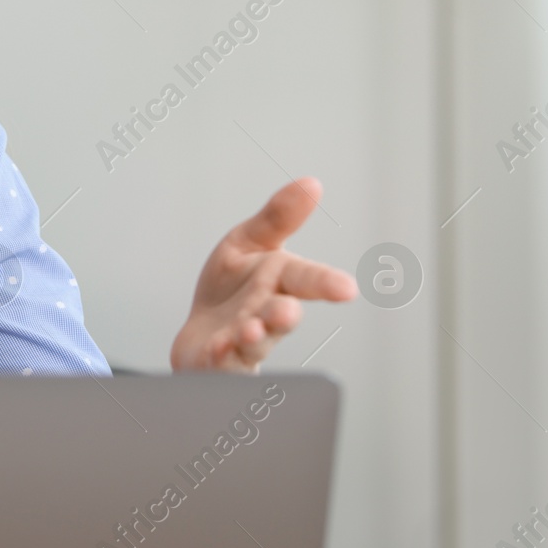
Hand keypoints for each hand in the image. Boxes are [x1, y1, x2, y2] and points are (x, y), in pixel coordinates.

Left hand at [169, 177, 356, 372]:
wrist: (201, 336)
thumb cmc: (231, 289)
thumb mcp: (248, 243)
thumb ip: (277, 218)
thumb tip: (312, 183)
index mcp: (278, 282)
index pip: (305, 279)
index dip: (325, 283)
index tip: (346, 288)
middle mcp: (266, 315)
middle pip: (279, 315)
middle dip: (283, 314)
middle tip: (288, 311)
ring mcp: (242, 342)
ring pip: (253, 343)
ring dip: (252, 337)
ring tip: (250, 330)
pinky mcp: (217, 363)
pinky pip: (220, 364)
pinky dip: (220, 358)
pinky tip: (218, 348)